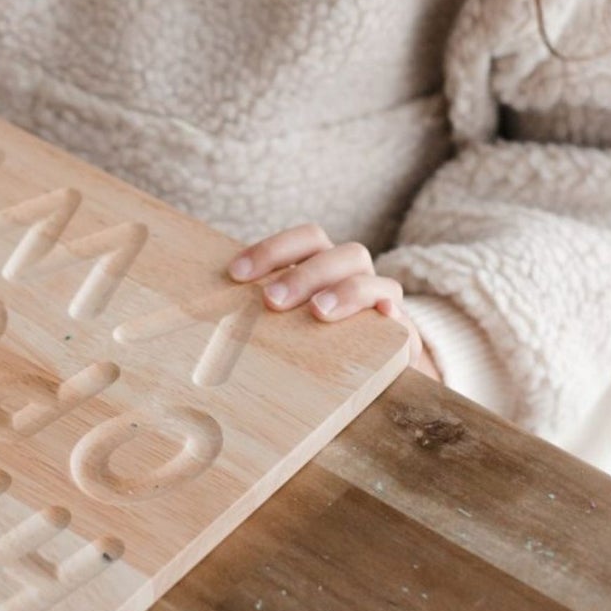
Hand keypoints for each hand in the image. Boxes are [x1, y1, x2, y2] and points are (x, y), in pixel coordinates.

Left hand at [226, 223, 441, 379]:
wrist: (371, 370)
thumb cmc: (309, 338)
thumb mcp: (285, 320)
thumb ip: (259, 308)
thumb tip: (208, 305)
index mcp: (321, 263)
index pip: (304, 239)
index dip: (270, 250)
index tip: (236, 274)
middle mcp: (351, 275)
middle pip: (336, 253)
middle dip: (302, 274)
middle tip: (271, 300)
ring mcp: (379, 299)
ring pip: (370, 279)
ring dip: (344, 292)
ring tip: (318, 312)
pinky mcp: (400, 331)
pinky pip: (402, 317)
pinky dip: (392, 314)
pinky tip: (382, 317)